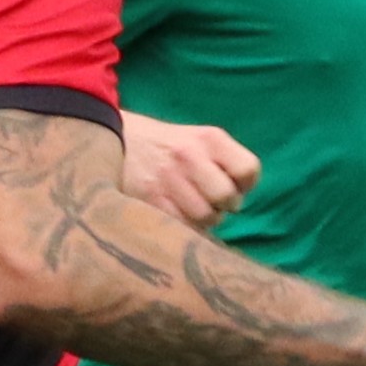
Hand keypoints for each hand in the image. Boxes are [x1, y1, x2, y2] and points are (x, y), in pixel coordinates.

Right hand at [120, 113, 259, 230]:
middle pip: (228, 197)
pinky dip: (185, 227)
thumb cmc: (166, 146)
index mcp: (209, 138)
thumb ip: (223, 162)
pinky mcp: (151, 199)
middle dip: (225, 206)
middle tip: (212, 203)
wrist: (116, 140)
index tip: (233, 186)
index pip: (248, 170)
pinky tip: (177, 215)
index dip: (245, 185)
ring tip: (193, 209)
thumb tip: (240, 197)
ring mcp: (169, 178)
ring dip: (205, 220)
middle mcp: (190, 155)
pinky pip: (182, 225)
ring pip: (206, 217)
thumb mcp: (197, 139)